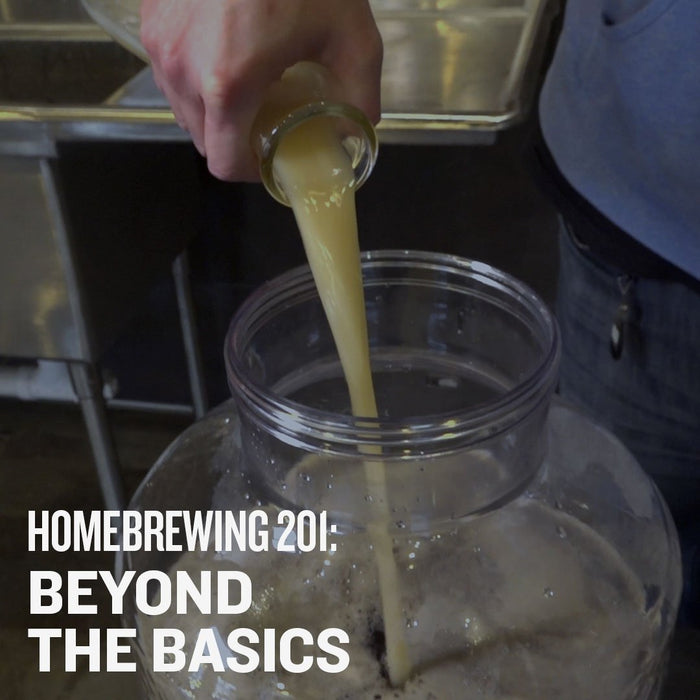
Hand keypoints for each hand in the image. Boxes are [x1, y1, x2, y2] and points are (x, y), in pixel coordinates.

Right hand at [141, 0, 382, 181]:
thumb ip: (359, 97)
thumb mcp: (352, 37)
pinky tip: (228, 55)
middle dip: (236, 142)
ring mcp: (159, 41)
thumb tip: (356, 132)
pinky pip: (170, 71)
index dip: (252, 172)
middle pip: (203, 140)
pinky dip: (198, 79)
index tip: (273, 159)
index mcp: (227, 85)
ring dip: (215, 113)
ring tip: (251, 89)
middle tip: (268, 124)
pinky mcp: (151, 17)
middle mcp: (181, 69)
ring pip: (183, 108)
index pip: (224, 163)